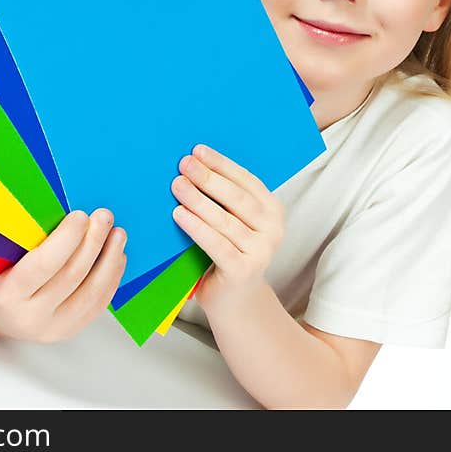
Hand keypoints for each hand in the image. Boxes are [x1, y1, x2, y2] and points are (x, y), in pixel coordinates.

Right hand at [0, 208, 125, 342]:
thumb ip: (22, 237)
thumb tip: (59, 205)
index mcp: (7, 294)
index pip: (42, 266)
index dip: (66, 239)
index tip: (80, 215)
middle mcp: (31, 316)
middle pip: (72, 276)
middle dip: (93, 242)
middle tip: (104, 215)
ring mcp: (53, 328)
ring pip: (91, 293)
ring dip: (109, 259)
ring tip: (118, 234)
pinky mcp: (70, 329)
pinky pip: (97, 304)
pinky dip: (111, 278)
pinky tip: (117, 256)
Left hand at [171, 144, 284, 312]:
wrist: (235, 301)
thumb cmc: (228, 253)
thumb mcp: (233, 223)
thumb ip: (223, 200)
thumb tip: (193, 165)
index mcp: (273, 211)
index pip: (246, 180)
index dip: (221, 164)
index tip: (197, 150)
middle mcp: (273, 230)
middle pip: (236, 198)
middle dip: (208, 178)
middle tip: (184, 164)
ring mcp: (261, 252)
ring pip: (224, 221)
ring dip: (198, 200)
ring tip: (177, 185)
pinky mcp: (243, 271)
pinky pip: (216, 244)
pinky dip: (196, 227)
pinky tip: (179, 214)